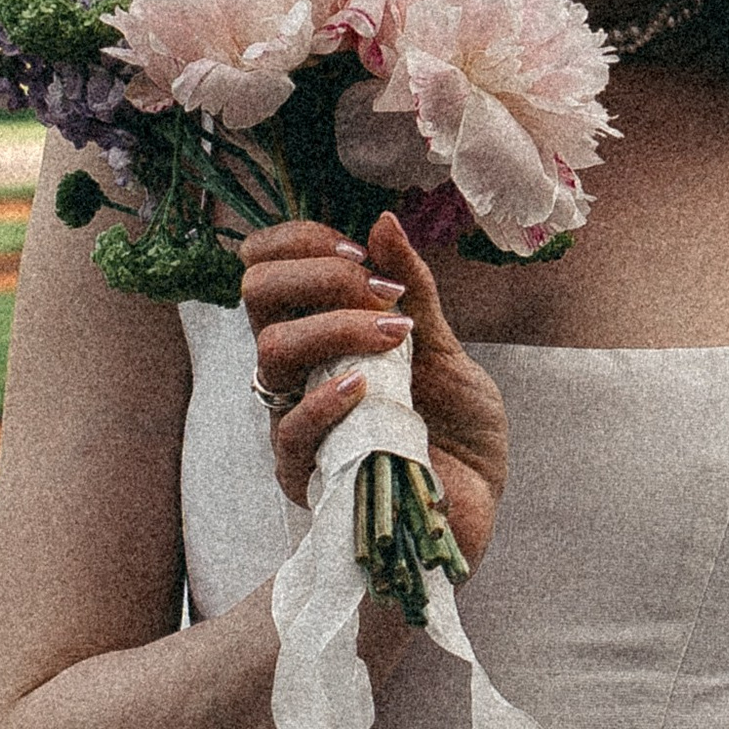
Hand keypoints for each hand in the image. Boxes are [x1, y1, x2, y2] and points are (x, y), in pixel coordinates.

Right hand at [237, 213, 509, 572]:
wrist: (472, 508)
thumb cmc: (456, 432)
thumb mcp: (444, 348)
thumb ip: (413, 290)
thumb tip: (383, 220)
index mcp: (319, 331)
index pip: (269, 263)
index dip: (302, 241)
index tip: (362, 251)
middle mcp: (297, 369)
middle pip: (256, 293)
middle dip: (319, 273)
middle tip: (380, 292)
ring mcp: (295, 419)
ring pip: (271, 350)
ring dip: (334, 326)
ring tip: (393, 336)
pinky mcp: (305, 474)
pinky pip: (290, 429)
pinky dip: (327, 399)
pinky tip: (367, 386)